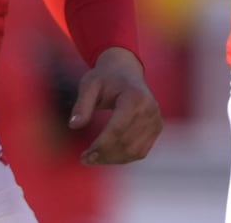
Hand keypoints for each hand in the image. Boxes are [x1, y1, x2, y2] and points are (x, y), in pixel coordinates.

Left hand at [68, 46, 162, 164]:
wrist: (125, 70)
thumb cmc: (105, 78)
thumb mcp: (89, 85)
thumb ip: (82, 104)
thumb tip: (74, 125)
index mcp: (135, 97)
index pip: (118, 129)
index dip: (101, 146)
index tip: (84, 156)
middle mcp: (150, 109)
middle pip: (126, 143)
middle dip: (104, 155)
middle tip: (85, 159)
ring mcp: (156, 119)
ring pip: (134, 151)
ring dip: (113, 159)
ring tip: (94, 158)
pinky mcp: (156, 128)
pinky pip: (141, 151)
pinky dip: (123, 157)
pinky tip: (108, 155)